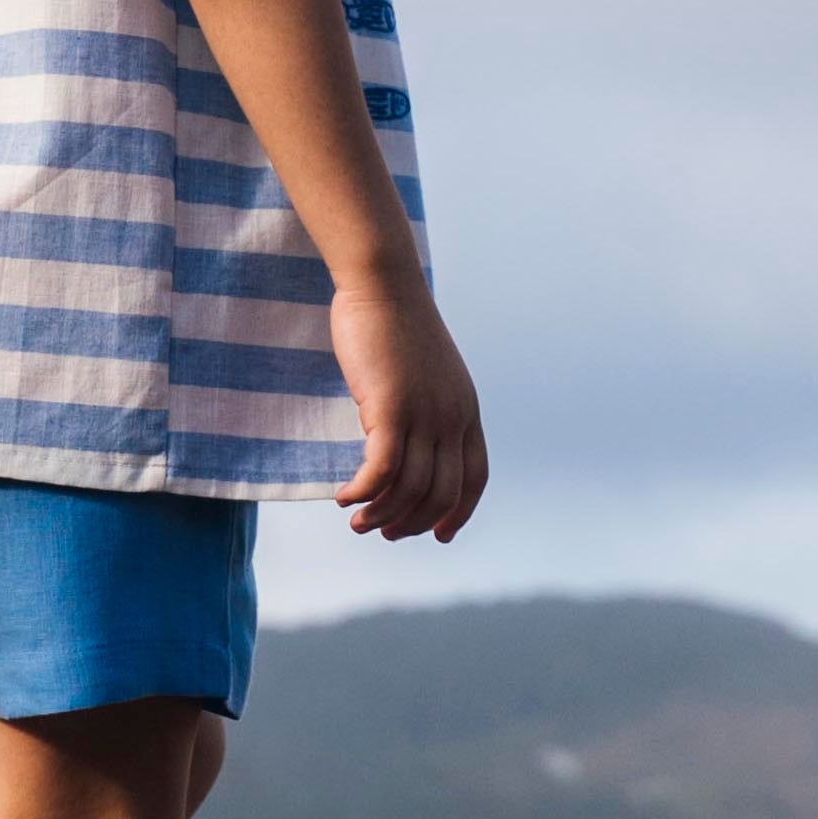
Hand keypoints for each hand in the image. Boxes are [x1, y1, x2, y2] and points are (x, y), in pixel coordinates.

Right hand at [328, 275, 487, 541]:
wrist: (383, 283)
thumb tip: (402, 438)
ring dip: (382, 515)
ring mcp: (425, 414)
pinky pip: (382, 471)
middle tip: (382, 530)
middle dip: (413, 523)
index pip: (473, 478)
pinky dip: (363, 492)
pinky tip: (344, 496)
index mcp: (465, 409)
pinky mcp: (391, 409)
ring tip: (357, 521)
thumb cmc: (393, 322)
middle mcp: (452, 417)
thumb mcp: (422, 371)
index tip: (438, 535)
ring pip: (411, 489)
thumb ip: (423, 405)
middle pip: (441, 493)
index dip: (458, 513)